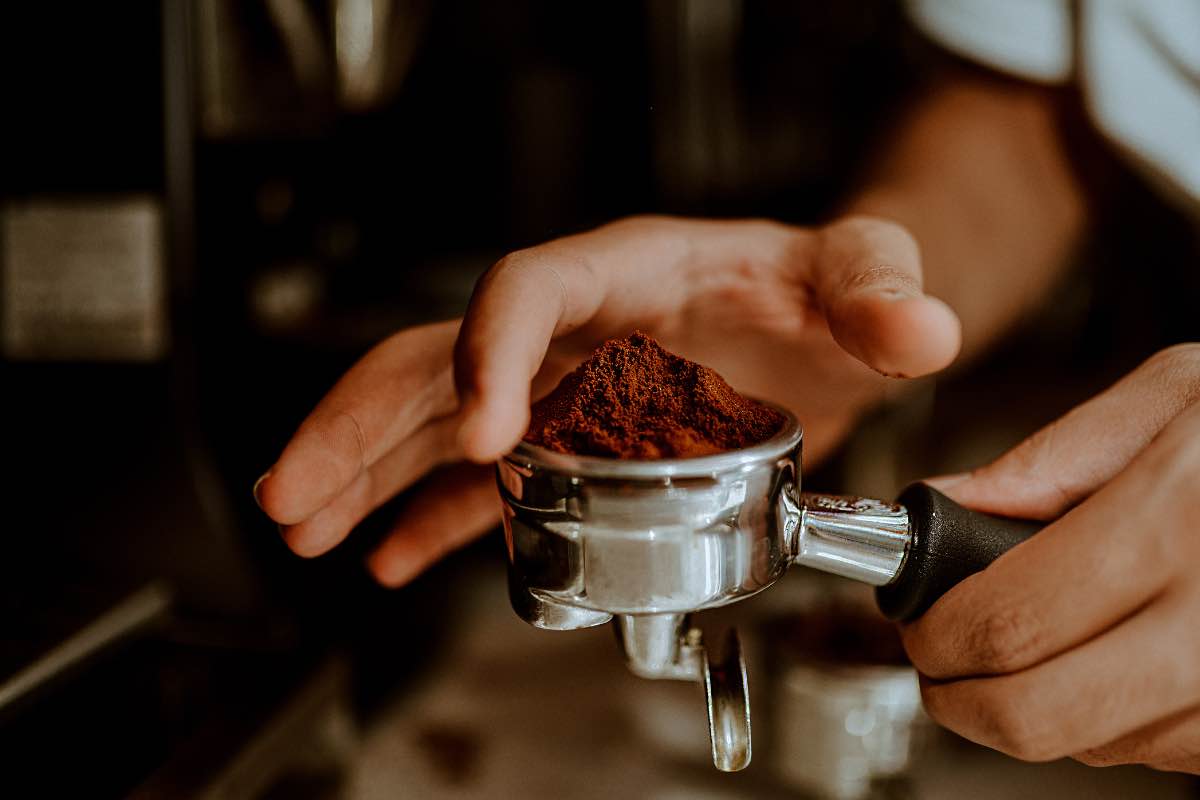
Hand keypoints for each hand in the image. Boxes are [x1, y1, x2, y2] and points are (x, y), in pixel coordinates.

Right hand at [253, 214, 960, 585]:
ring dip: (366, 474)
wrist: (824, 320)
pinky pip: (483, 481)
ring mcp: (561, 388)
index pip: (527, 288)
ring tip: (304, 524)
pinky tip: (389, 553)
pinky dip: (432, 518)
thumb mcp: (863, 272)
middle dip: (362, 426)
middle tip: (298, 492)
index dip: (488, 353)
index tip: (477, 437)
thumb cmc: (827, 287)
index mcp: (627, 269)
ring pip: (435, 422)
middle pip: (438, 359)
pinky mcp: (571, 442)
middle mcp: (573, 327)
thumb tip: (914, 328)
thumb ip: (880, 293)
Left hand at [902, 344, 1199, 773]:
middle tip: (945, 660)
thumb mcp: (1180, 394)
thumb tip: (942, 506)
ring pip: (1091, 745)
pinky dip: (1109, 719)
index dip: (936, 634)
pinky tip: (1117, 658)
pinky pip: (1159, 753)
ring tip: (1041, 640)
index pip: (1007, 622)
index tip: (918, 620)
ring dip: (1035, 705)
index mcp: (1176, 522)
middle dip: (960, 696)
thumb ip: (1051, 457)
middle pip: (1034, 714)